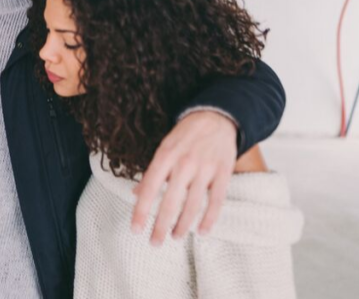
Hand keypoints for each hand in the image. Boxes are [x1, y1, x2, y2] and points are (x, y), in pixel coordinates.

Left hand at [131, 110, 236, 244]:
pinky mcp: (223, 171)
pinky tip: (203, 231)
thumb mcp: (164, 147)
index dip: (142, 211)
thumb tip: (136, 194)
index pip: (150, 187)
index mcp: (166, 155)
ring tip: (175, 237)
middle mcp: (185, 162)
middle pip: (171, 201)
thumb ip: (152, 172)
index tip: (135, 229)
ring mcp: (206, 167)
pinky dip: (210, 219)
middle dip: (161, 226)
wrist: (217, 116)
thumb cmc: (185, 135)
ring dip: (183, 226)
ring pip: (193, 205)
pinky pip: (217, 201)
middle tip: (154, 242)